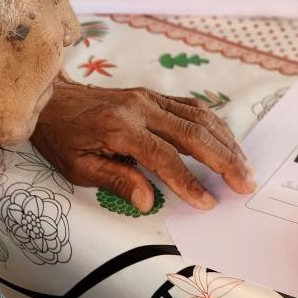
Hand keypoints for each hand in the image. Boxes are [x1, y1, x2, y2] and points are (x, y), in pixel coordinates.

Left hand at [30, 77, 253, 210]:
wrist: (51, 98)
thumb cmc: (62, 136)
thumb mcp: (78, 166)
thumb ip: (116, 181)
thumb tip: (147, 201)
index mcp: (121, 128)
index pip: (164, 157)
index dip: (188, 182)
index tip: (208, 202)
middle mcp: (141, 108)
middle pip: (193, 134)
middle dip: (223, 161)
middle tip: (245, 183)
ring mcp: (150, 98)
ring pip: (199, 118)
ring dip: (226, 142)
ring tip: (244, 166)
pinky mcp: (153, 95)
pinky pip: (191, 107)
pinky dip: (214, 125)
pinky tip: (227, 141)